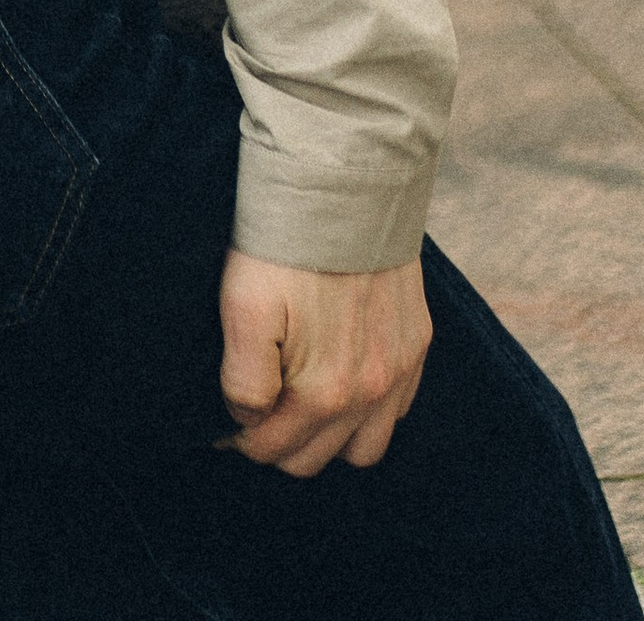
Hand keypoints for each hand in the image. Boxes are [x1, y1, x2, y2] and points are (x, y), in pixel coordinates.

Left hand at [217, 252, 432, 474]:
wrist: (345, 186)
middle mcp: (369, 393)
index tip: (227, 422)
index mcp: (323, 392)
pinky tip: (342, 385)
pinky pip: (397, 412)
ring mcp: (398, 371)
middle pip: (315, 457)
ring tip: (299, 407)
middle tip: (256, 413)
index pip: (274, 449)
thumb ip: (244, 379)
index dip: (243, 439)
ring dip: (329, 439)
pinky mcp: (416, 344)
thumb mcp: (243, 307)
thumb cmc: (286, 245)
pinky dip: (368, 414)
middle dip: (281, 444)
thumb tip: (247, 419)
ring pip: (363, 449)